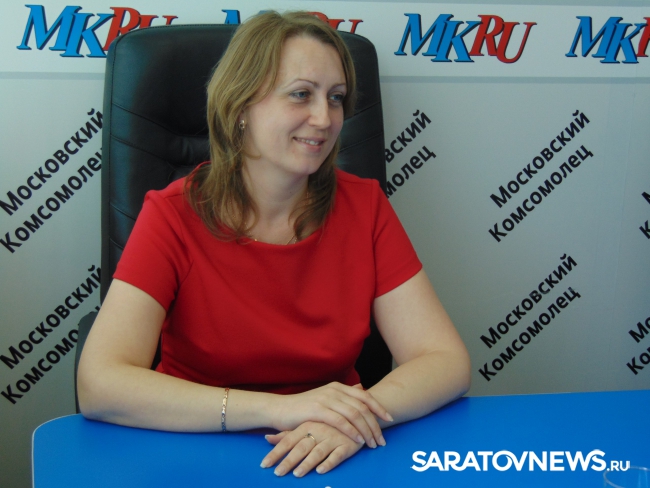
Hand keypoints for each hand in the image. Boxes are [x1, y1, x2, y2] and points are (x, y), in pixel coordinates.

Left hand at [261, 421, 366, 476]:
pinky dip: (329, 463)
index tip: (264, 464)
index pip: (288, 440)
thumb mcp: (306, 425)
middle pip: (301, 447)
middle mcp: (318, 430)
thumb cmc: (327, 423)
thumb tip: (267, 438)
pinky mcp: (347, 445)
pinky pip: (337, 455)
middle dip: (288, 461)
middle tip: (277, 473)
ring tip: (297, 474)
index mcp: (307, 425)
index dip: (276, 452)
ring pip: (318, 452)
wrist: (356, 414)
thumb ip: (288, 433)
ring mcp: (333, 437)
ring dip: (307, 463)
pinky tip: (321, 470)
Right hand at [272, 382, 391, 447]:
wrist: (280, 409)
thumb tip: (361, 389)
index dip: (379, 408)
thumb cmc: (303, 408)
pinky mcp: (318, 409)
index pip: (365, 396)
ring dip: (366, 430)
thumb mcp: (326, 398)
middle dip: (375, 424)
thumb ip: (343, 395)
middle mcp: (334, 390)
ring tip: (372, 443)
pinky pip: (340, 421)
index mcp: (338, 387)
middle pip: (363, 407)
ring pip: (354, 414)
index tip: (390, 420)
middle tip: (381, 439)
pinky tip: (358, 440)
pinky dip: (352, 431)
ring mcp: (326, 398)